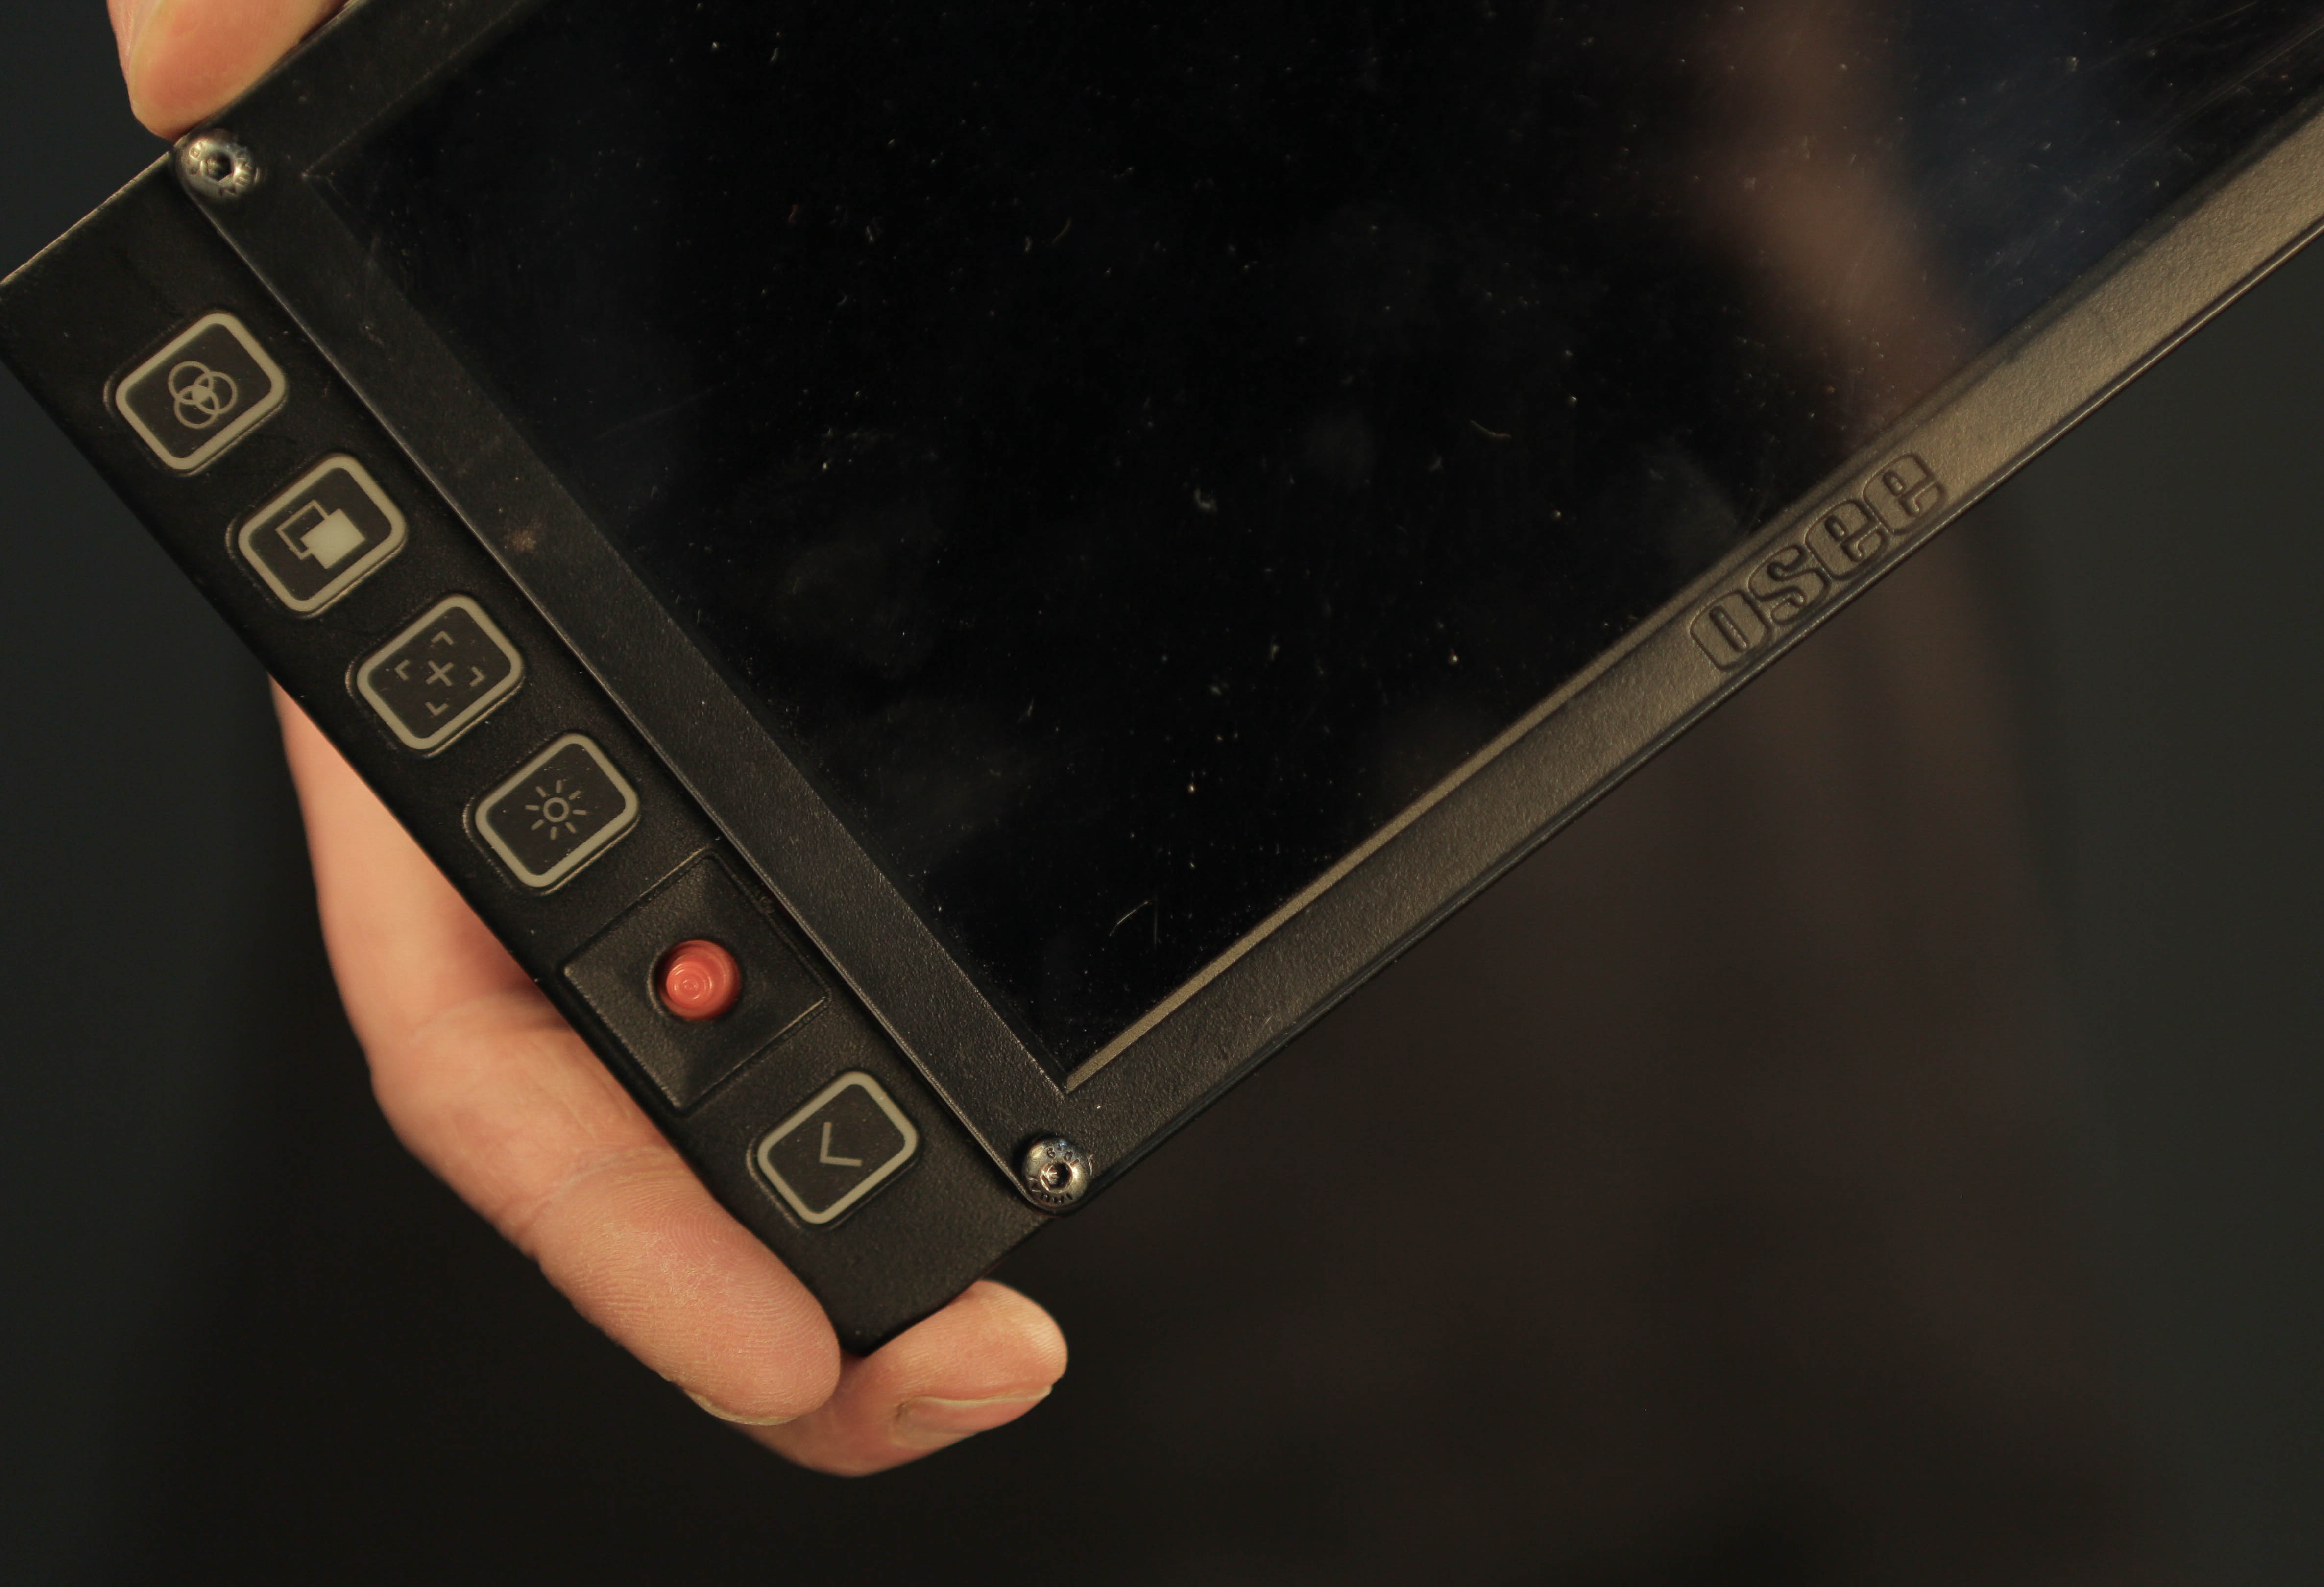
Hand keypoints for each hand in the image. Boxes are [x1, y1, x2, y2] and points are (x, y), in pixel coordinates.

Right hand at [111, 6, 1068, 1476]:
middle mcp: (553, 751)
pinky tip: (1030, 1070)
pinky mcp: (832, 695)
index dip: (609, 1209)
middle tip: (956, 1375)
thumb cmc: (502, 95)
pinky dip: (922, 1015)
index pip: (484, 1017)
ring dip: (856, 1185)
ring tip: (991, 1320)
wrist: (655, 70)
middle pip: (635, 1095)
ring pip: (754, 1031)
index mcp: (427, 682)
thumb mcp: (380, 70)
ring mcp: (686, 741)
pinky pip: (869, 900)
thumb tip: (201, 58)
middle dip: (762, 1270)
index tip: (779, 1338)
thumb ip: (262, 40)